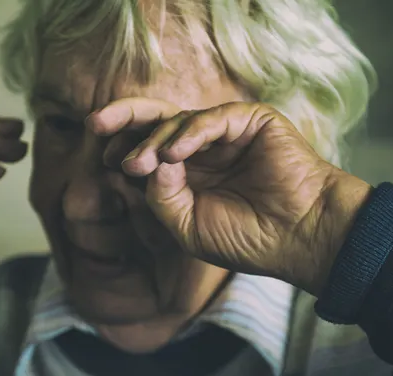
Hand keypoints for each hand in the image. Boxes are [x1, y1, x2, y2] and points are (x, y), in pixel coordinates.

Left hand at [89, 98, 370, 295]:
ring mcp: (226, 133)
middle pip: (156, 121)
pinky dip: (190, 132)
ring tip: (136, 164)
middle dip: (123, 119)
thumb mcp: (187, 226)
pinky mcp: (251, 121)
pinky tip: (173, 153)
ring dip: (153, 140)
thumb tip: (147, 161)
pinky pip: (213, 118)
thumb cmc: (245, 238)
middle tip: (94, 124)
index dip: (123, 148)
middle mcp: (202, 148)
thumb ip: (160, 197)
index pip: (146, 149)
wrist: (298, 239)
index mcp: (186, 172)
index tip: (102, 160)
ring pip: (178, 120)